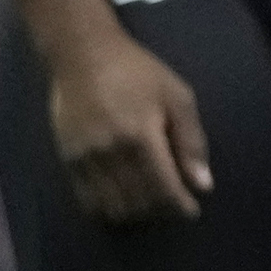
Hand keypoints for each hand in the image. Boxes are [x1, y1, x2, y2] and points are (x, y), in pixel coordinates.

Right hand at [48, 29, 212, 223]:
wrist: (83, 56)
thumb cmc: (138, 72)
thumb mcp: (177, 96)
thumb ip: (191, 142)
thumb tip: (203, 184)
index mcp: (142, 136)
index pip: (163, 188)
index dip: (179, 206)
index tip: (191, 211)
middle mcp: (111, 153)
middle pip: (138, 202)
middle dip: (161, 211)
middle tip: (173, 204)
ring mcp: (86, 160)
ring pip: (112, 207)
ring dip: (136, 214)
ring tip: (150, 204)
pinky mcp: (67, 161)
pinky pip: (88, 201)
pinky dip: (108, 209)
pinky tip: (123, 201)